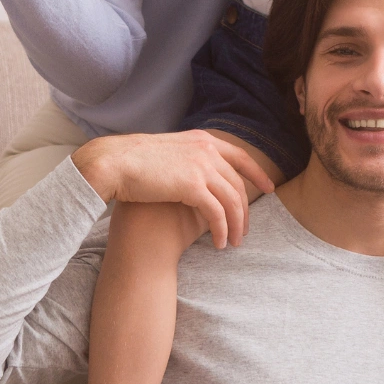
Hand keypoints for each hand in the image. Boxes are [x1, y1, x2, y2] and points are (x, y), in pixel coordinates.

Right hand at [72, 131, 276, 249]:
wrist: (113, 163)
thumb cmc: (131, 162)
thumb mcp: (166, 151)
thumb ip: (185, 159)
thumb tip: (192, 173)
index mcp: (202, 139)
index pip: (240, 156)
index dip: (257, 173)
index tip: (270, 187)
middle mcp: (207, 150)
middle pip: (239, 183)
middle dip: (246, 210)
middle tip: (246, 230)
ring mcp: (202, 166)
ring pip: (232, 201)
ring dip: (236, 225)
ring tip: (234, 243)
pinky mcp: (193, 186)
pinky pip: (218, 213)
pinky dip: (222, 230)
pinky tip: (219, 243)